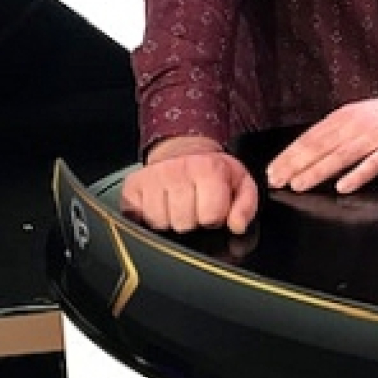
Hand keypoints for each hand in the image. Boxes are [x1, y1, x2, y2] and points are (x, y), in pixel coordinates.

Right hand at [120, 136, 257, 234]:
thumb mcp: (240, 183)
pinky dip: (149, 218)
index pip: (210, 217)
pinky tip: (161, 205)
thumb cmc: (213, 171)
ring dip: (170, 220)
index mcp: (208, 170)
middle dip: (192, 219)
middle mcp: (177, 171)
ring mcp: (151, 178)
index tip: (213, 207)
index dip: (214, 217)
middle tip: (194, 205)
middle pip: (183, 223)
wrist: (184, 150)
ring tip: (178, 204)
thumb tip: (237, 226)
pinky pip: (138, 219)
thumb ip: (246, 206)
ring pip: (160, 224)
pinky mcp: (132, 187)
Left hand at [266, 82, 377, 193]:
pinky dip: (356, 176)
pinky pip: (372, 164)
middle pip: (321, 147)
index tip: (272, 170)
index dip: (289, 155)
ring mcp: (376, 138)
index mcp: (345, 117)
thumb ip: (336, 133)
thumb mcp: (359, 117)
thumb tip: (308, 152)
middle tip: (276, 181)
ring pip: (341, 156)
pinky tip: (342, 187)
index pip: (310, 137)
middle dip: (295, 165)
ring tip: (299, 185)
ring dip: (318, 171)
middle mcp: (357, 125)